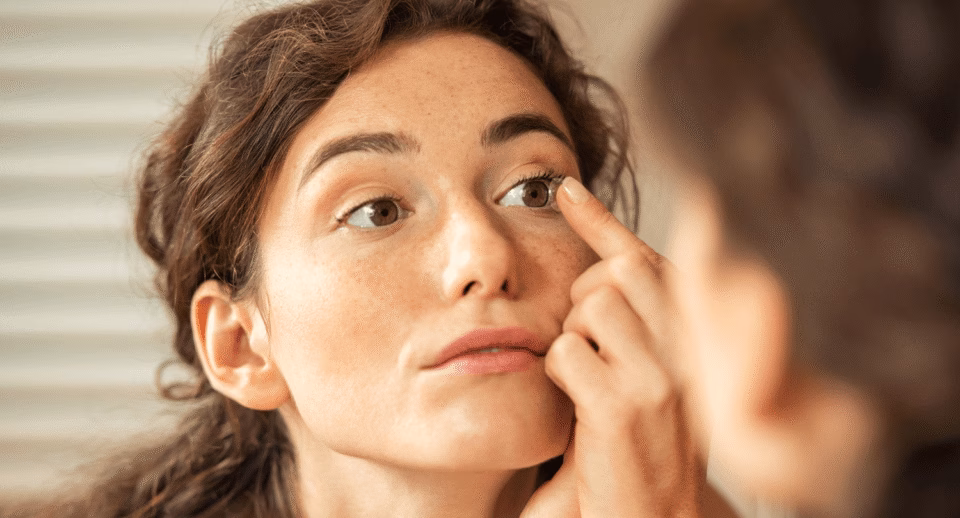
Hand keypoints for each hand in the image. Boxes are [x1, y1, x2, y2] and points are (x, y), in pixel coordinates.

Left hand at [523, 177, 702, 517]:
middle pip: (618, 272)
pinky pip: (565, 351)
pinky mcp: (620, 405)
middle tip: (585, 340)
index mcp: (695, 336)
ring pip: (590, 306)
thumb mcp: (647, 371)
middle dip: (583, 292)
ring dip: (572, 335)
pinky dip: (557, 371)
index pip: (649, 260)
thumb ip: (631, 320)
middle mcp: (688, 349)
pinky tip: (576, 403)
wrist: (654, 516)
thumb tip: (597, 260)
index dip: (603, 221)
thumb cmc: (639, 442)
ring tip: (586, 378)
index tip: (565, 189)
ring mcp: (659, 375)